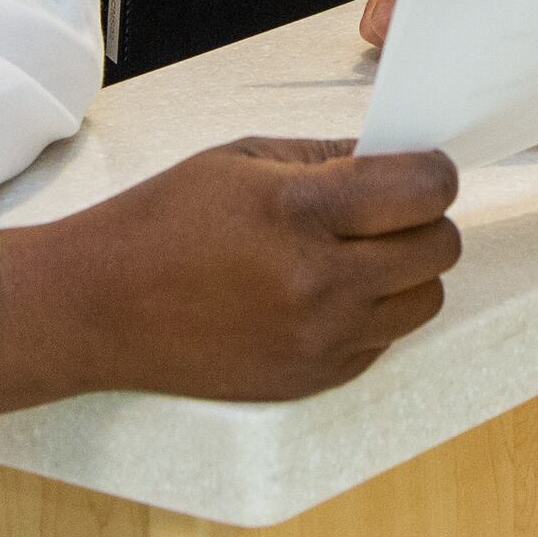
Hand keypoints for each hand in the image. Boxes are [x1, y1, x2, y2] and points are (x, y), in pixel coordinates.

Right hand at [0, 137, 459, 412]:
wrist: (97, 308)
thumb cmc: (160, 224)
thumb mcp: (240, 159)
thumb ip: (328, 156)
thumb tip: (394, 158)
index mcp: (299, 212)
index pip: (425, 189)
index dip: (432, 172)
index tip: (417, 168)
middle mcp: (319, 283)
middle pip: (440, 248)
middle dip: (424, 219)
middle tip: (387, 210)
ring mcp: (319, 340)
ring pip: (425, 301)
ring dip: (406, 272)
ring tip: (357, 254)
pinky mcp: (312, 380)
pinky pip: (385, 341)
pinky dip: (372, 314)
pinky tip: (325, 293)